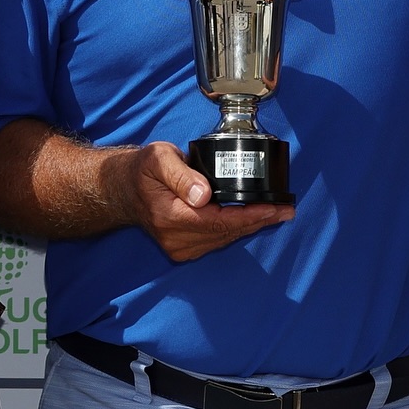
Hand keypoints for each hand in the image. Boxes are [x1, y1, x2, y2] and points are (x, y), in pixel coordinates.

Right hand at [103, 141, 294, 261]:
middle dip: (258, 221)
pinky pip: (217, 241)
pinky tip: (253, 219)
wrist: (122, 189)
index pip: (219, 221)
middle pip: (227, 233)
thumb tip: (203, 194)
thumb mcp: (158, 159)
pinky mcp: (183, 250)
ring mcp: (179, 248)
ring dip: (250, 226)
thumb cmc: (142, 171)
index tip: (274, 208)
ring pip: (224, 239)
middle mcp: (175, 238)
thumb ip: (181, 174)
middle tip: (286, 210)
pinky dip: (236, 230)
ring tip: (276, 213)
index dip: (250, 215)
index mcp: (170, 216)